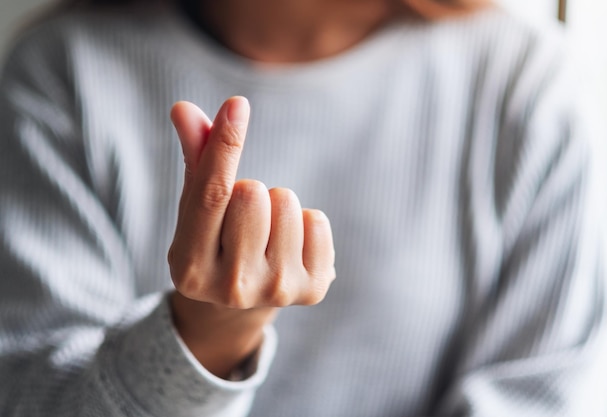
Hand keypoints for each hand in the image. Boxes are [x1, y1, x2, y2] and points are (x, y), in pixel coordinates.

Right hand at [167, 97, 334, 376]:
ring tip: (267, 234)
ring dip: (278, 206)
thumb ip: (195, 158)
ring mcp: (274, 291)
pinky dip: (306, 222)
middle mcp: (231, 287)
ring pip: (288, 203)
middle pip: (254, 193)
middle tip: (245, 220)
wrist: (243, 304)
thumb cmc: (217, 241)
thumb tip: (184, 109)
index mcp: (190, 266)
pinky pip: (318, 220)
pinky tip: (291, 246)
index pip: (210, 194)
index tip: (237, 104)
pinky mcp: (312, 290)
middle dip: (251, 190)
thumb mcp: (197, 208)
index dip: (223, 145)